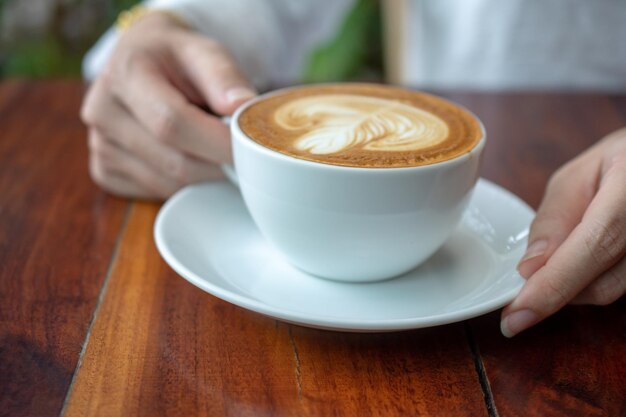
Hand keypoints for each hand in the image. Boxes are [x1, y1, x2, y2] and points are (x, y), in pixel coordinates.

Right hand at [81, 12, 255, 198]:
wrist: (142, 60)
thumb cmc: (178, 58)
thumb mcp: (204, 51)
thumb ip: (225, 76)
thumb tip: (243, 106)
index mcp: (126, 73)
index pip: (172, 122)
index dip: (217, 143)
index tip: (250, 151)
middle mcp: (102, 111)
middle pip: (174, 161)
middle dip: (218, 165)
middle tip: (244, 156)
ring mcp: (99, 145)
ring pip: (169, 185)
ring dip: (204, 177)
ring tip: (212, 148)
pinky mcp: (104, 171)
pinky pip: (157, 193)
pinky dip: (185, 185)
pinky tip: (189, 157)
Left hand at [501, 127, 625, 336]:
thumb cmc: (621, 160)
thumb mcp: (578, 175)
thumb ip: (555, 220)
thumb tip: (529, 269)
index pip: (594, 245)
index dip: (554, 284)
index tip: (517, 313)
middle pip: (603, 283)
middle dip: (554, 291)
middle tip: (518, 299)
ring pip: (612, 291)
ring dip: (573, 287)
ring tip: (556, 262)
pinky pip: (622, 287)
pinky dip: (593, 283)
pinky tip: (581, 263)